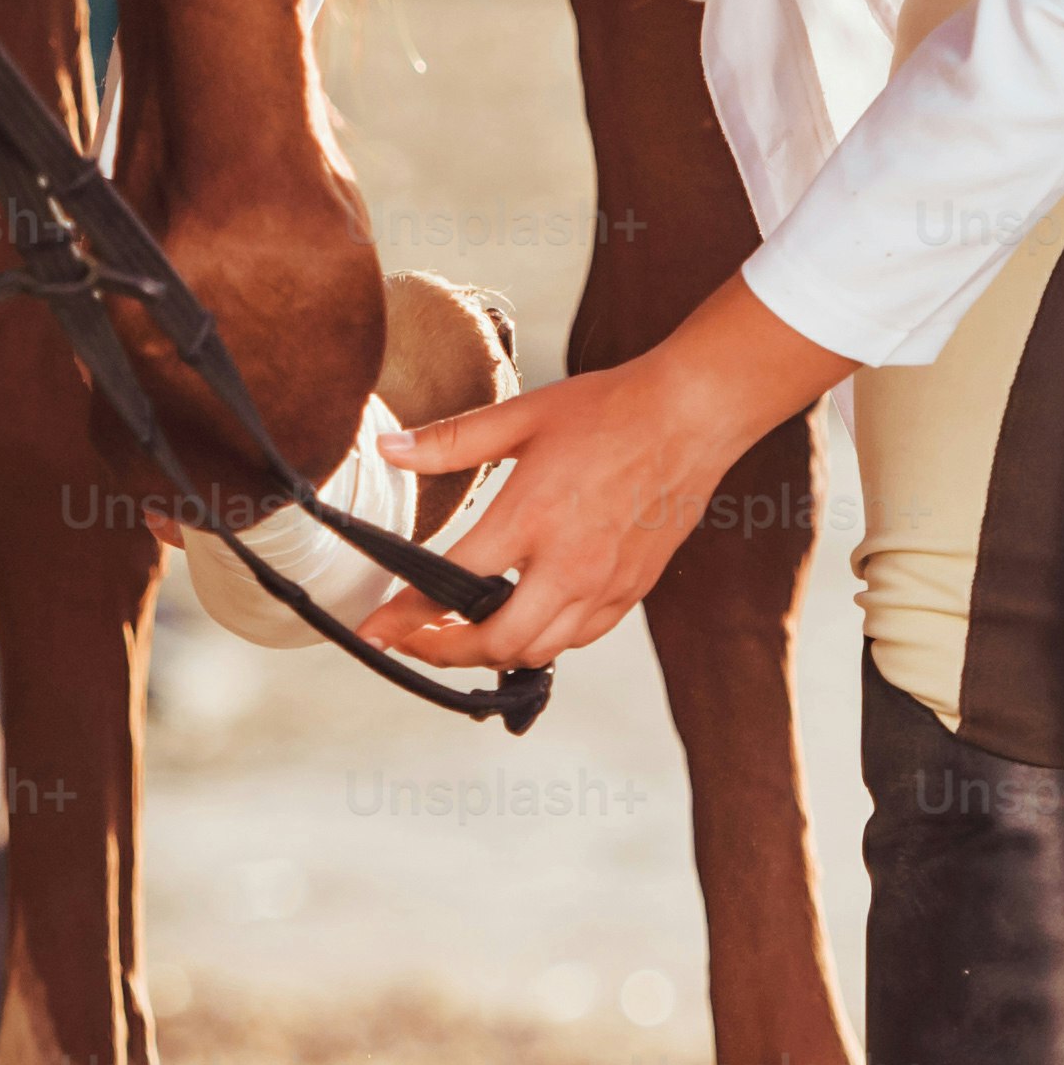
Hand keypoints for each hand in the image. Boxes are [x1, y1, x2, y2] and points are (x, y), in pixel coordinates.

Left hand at [361, 276, 849, 673]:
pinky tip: (523, 621)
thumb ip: (451, 441)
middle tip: (414, 640)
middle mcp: (570, 562)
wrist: (690, 416)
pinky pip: (579, 638)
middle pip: (497, 641)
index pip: (454, 583)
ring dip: (493, 654)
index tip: (373, 633)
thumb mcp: (521, 416)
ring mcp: (605, 583)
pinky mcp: (632, 590)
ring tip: (460, 636)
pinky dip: (543, 642)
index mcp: (533, 516)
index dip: (405, 617)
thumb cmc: (609, 411)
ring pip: (539, 651)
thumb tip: (389, 449)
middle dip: (444, 652)